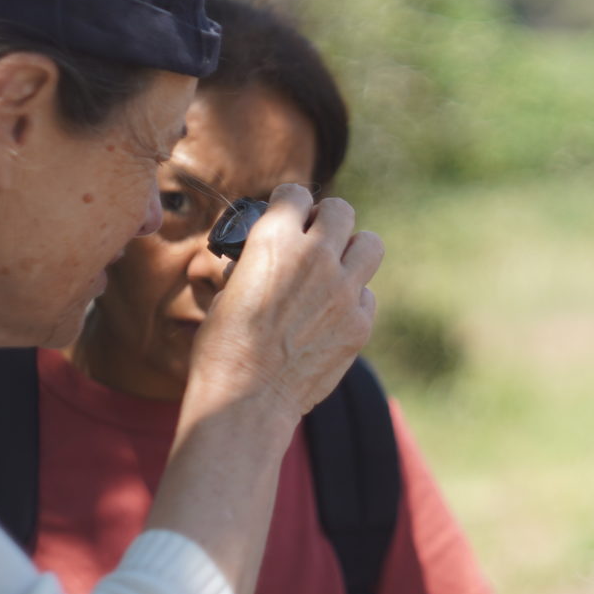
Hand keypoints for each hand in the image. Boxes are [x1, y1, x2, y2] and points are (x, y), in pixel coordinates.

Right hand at [188, 185, 383, 418]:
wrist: (246, 399)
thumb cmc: (223, 347)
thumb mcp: (228, 290)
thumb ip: (255, 263)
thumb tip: (261, 258)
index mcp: (274, 240)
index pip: (296, 194)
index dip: (290, 203)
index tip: (288, 214)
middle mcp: (315, 256)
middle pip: (341, 211)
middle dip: (328, 220)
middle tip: (316, 239)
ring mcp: (344, 290)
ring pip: (370, 245)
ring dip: (353, 250)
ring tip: (336, 268)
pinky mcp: (360, 323)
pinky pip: (368, 294)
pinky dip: (354, 298)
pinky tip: (334, 313)